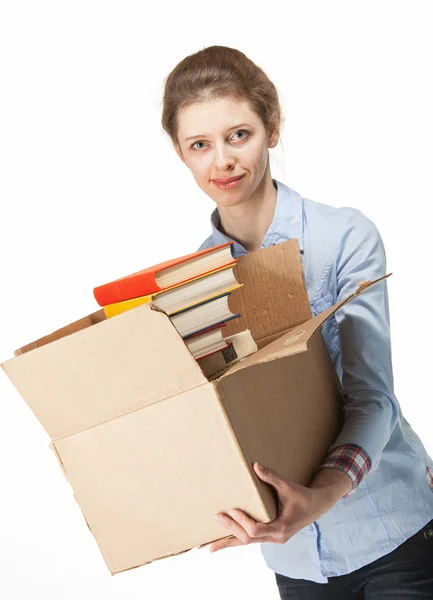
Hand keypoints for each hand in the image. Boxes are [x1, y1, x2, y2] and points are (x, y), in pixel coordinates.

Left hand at [208, 462, 351, 551]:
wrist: (316, 507)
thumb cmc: (302, 496)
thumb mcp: (288, 486)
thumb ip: (272, 477)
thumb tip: (255, 465)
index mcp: (281, 527)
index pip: (256, 530)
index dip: (242, 521)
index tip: (232, 509)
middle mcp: (276, 537)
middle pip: (248, 539)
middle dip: (230, 530)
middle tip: (216, 517)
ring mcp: (273, 539)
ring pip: (248, 543)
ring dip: (230, 542)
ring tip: (210, 546)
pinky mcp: (270, 536)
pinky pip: (251, 539)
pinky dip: (237, 540)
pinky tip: (224, 542)